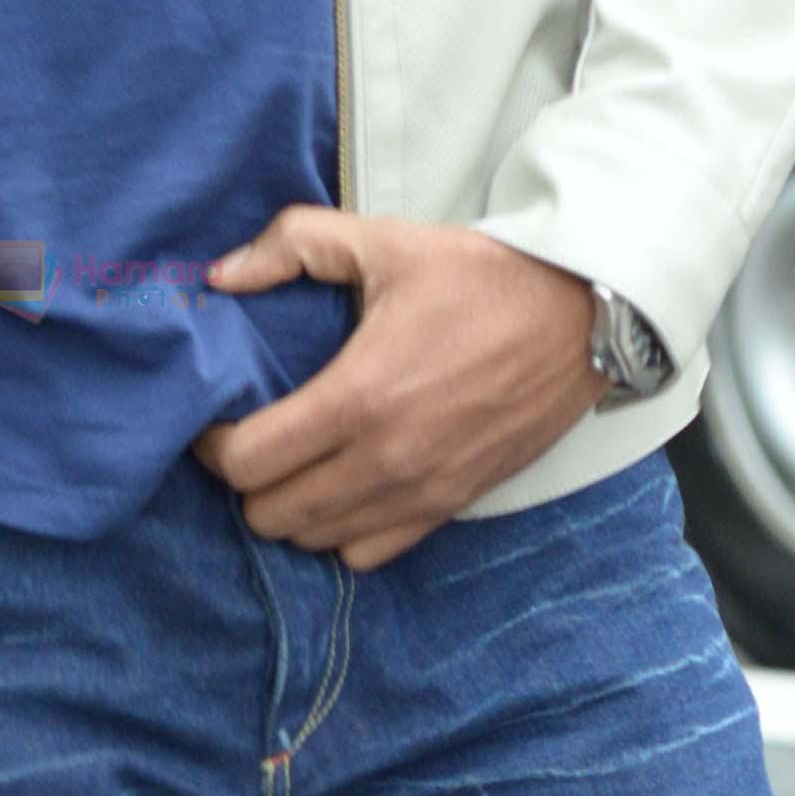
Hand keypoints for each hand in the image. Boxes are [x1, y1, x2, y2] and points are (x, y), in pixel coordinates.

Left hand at [191, 209, 600, 569]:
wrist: (581, 316)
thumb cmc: (480, 277)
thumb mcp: (383, 241)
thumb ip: (293, 245)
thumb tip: (219, 277)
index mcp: (358, 397)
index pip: (246, 461)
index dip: (213, 445)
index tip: (217, 419)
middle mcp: (385, 460)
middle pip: (270, 514)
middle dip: (247, 480)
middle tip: (255, 438)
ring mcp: (421, 492)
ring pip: (315, 541)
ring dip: (292, 508)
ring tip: (295, 464)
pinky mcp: (451, 506)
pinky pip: (370, 554)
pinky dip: (341, 533)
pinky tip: (342, 489)